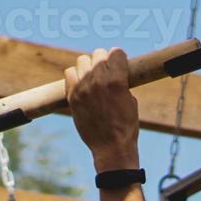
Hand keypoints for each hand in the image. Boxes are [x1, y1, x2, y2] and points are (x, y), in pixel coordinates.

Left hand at [65, 48, 139, 173]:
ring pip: (82, 60)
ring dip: (89, 66)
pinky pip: (69, 73)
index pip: (116, 52)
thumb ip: (121, 82)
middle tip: (106, 72)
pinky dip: (75, 76)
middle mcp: (98, 80)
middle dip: (104, 60)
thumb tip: (114, 71)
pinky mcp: (72, 96)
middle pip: (99, 54)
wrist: (111, 147)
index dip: (119, 58)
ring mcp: (83, 88)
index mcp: (117, 80)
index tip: (119, 64)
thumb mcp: (131, 100)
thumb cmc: (126, 126)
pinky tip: (82, 84)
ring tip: (93, 77)